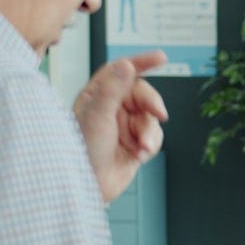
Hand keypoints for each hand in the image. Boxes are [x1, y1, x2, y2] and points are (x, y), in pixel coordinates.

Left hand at [74, 51, 168, 201]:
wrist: (88, 186)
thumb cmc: (82, 150)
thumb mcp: (98, 115)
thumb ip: (113, 88)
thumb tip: (126, 64)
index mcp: (97, 95)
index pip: (121, 71)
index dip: (142, 62)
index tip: (161, 58)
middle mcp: (112, 108)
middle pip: (143, 94)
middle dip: (152, 104)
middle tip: (159, 113)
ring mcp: (125, 126)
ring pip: (151, 117)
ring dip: (149, 132)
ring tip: (142, 146)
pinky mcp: (136, 143)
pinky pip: (155, 136)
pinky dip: (151, 144)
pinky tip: (139, 154)